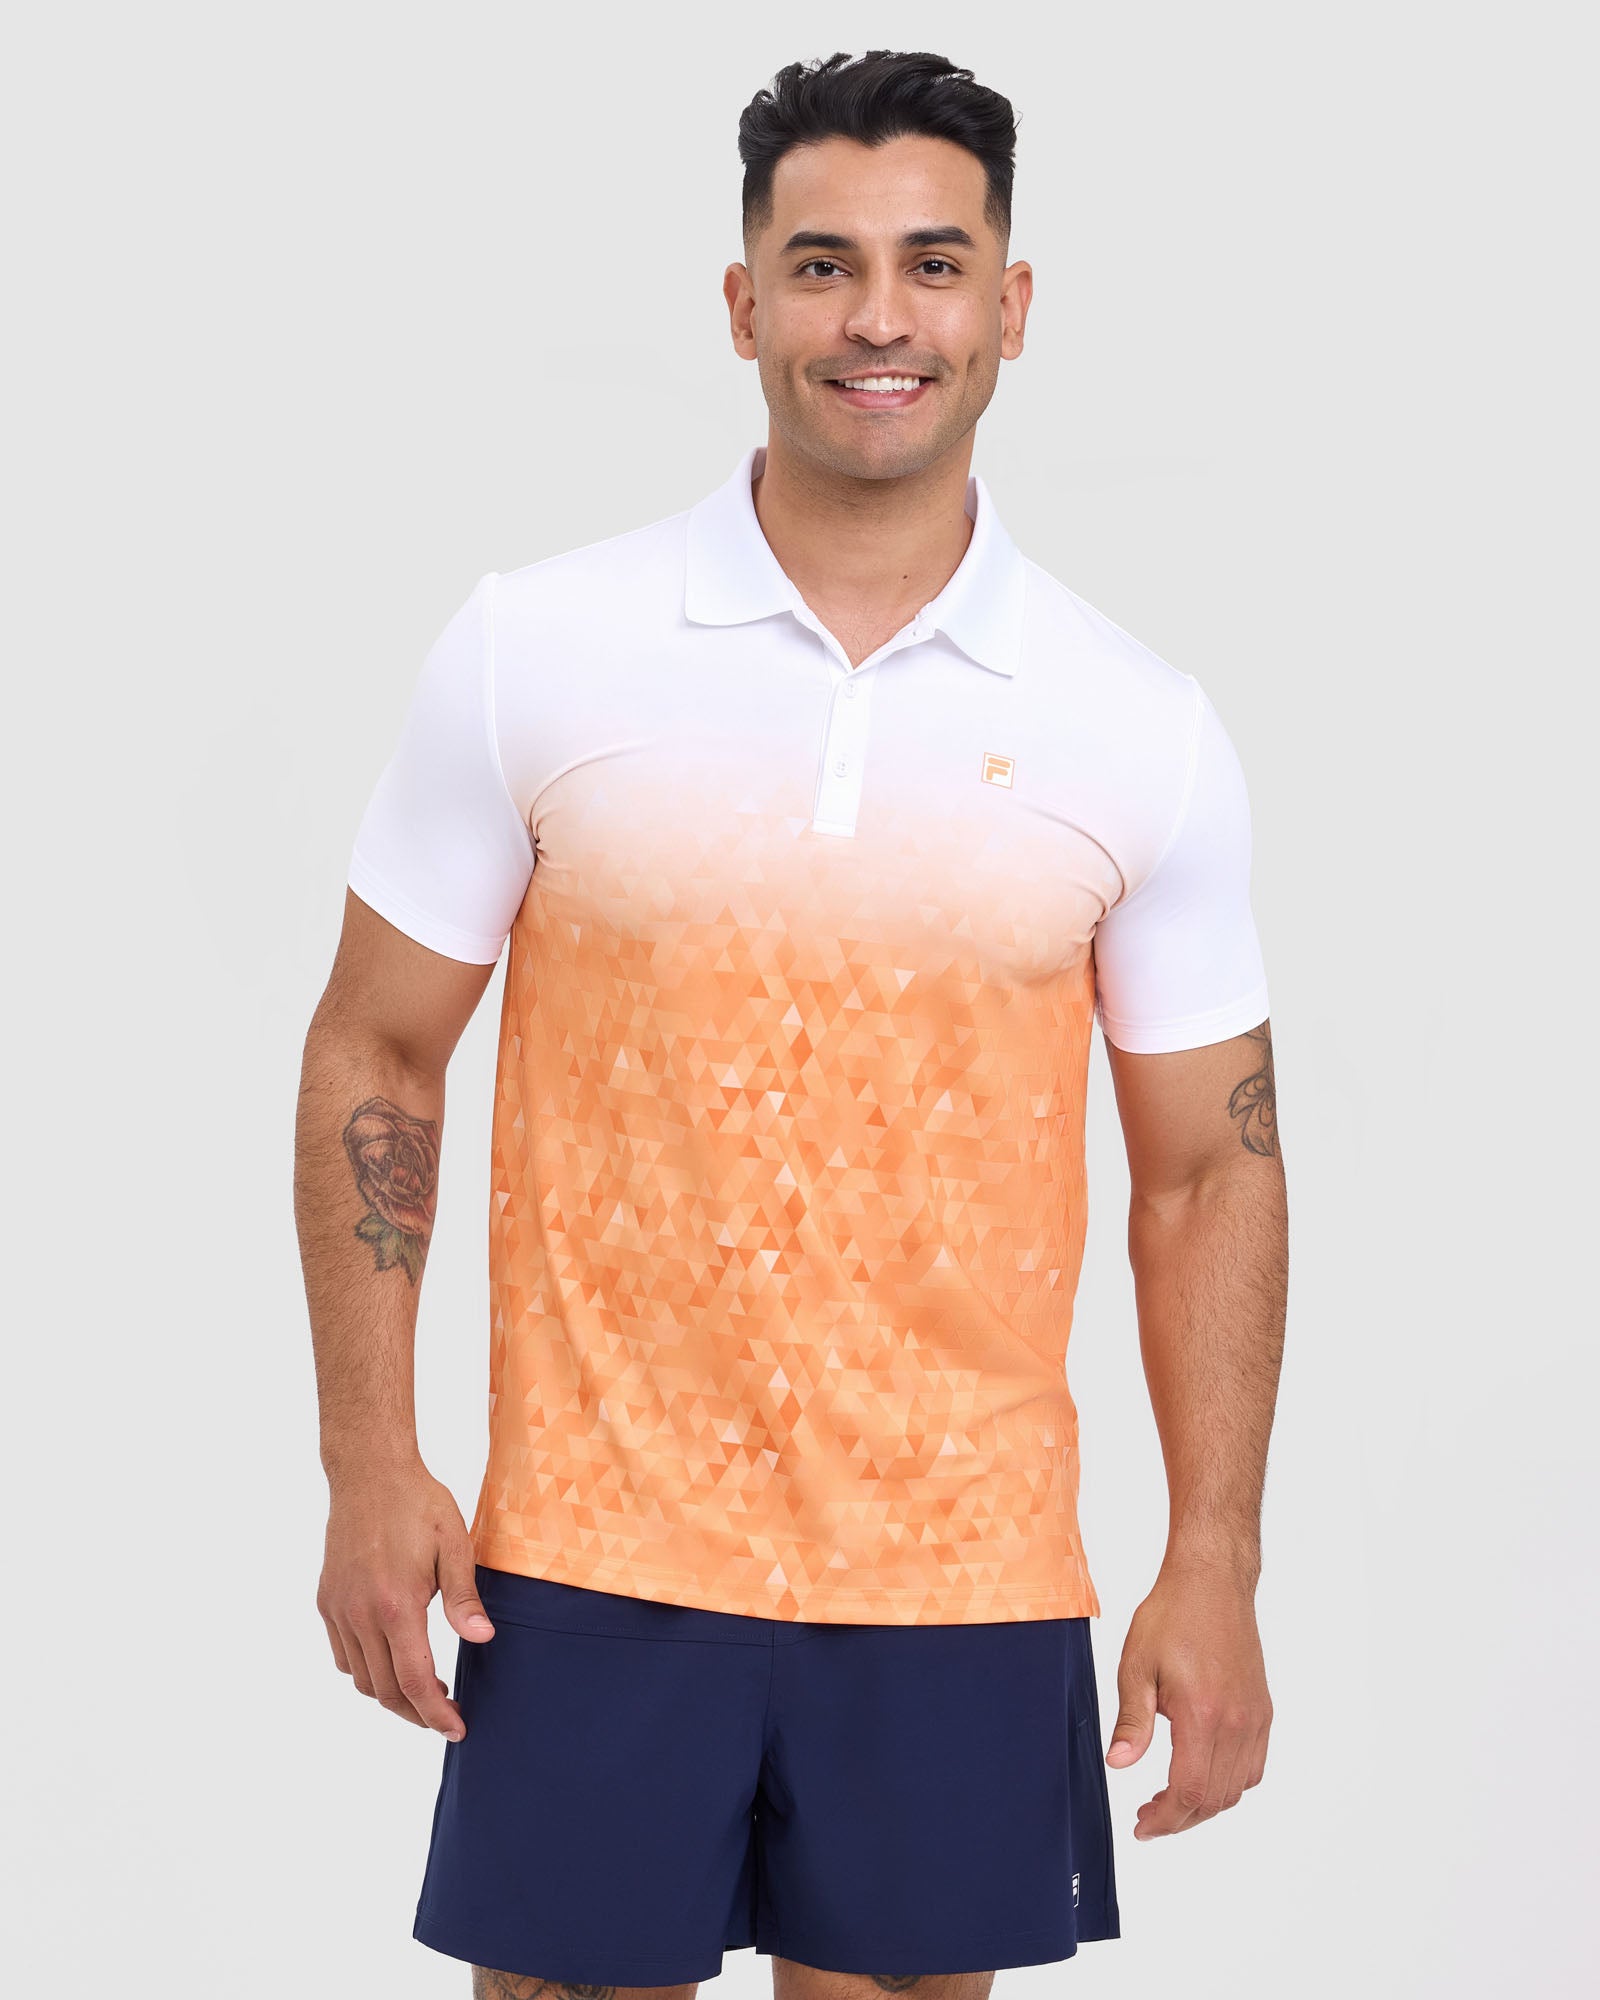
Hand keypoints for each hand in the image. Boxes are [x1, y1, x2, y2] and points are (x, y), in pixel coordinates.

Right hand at [317, 1459, 495, 1739]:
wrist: (369, 1472)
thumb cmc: (418, 1503)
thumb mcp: (454, 1544)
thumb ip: (464, 1598)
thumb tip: (482, 1640)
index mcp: (396, 1604)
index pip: (415, 1681)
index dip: (436, 1714)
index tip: (457, 1728)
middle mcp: (360, 1614)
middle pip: (386, 1690)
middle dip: (417, 1713)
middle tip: (446, 1715)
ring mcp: (339, 1610)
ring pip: (361, 1679)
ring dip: (391, 1695)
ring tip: (425, 1690)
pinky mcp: (327, 1601)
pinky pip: (343, 1656)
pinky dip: (367, 1671)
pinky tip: (393, 1659)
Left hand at [1104, 1559, 1272, 1838]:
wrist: (1212, 1583)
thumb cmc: (1172, 1616)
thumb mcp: (1136, 1665)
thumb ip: (1131, 1721)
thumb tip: (1118, 1765)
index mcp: (1202, 1714)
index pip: (1189, 1792)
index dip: (1165, 1820)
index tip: (1142, 1826)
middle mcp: (1237, 1722)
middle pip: (1215, 1799)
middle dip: (1180, 1818)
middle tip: (1148, 1816)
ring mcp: (1255, 1718)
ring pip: (1237, 1788)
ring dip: (1205, 1804)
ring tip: (1171, 1799)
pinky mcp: (1263, 1710)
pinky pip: (1253, 1766)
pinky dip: (1229, 1783)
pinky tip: (1202, 1772)